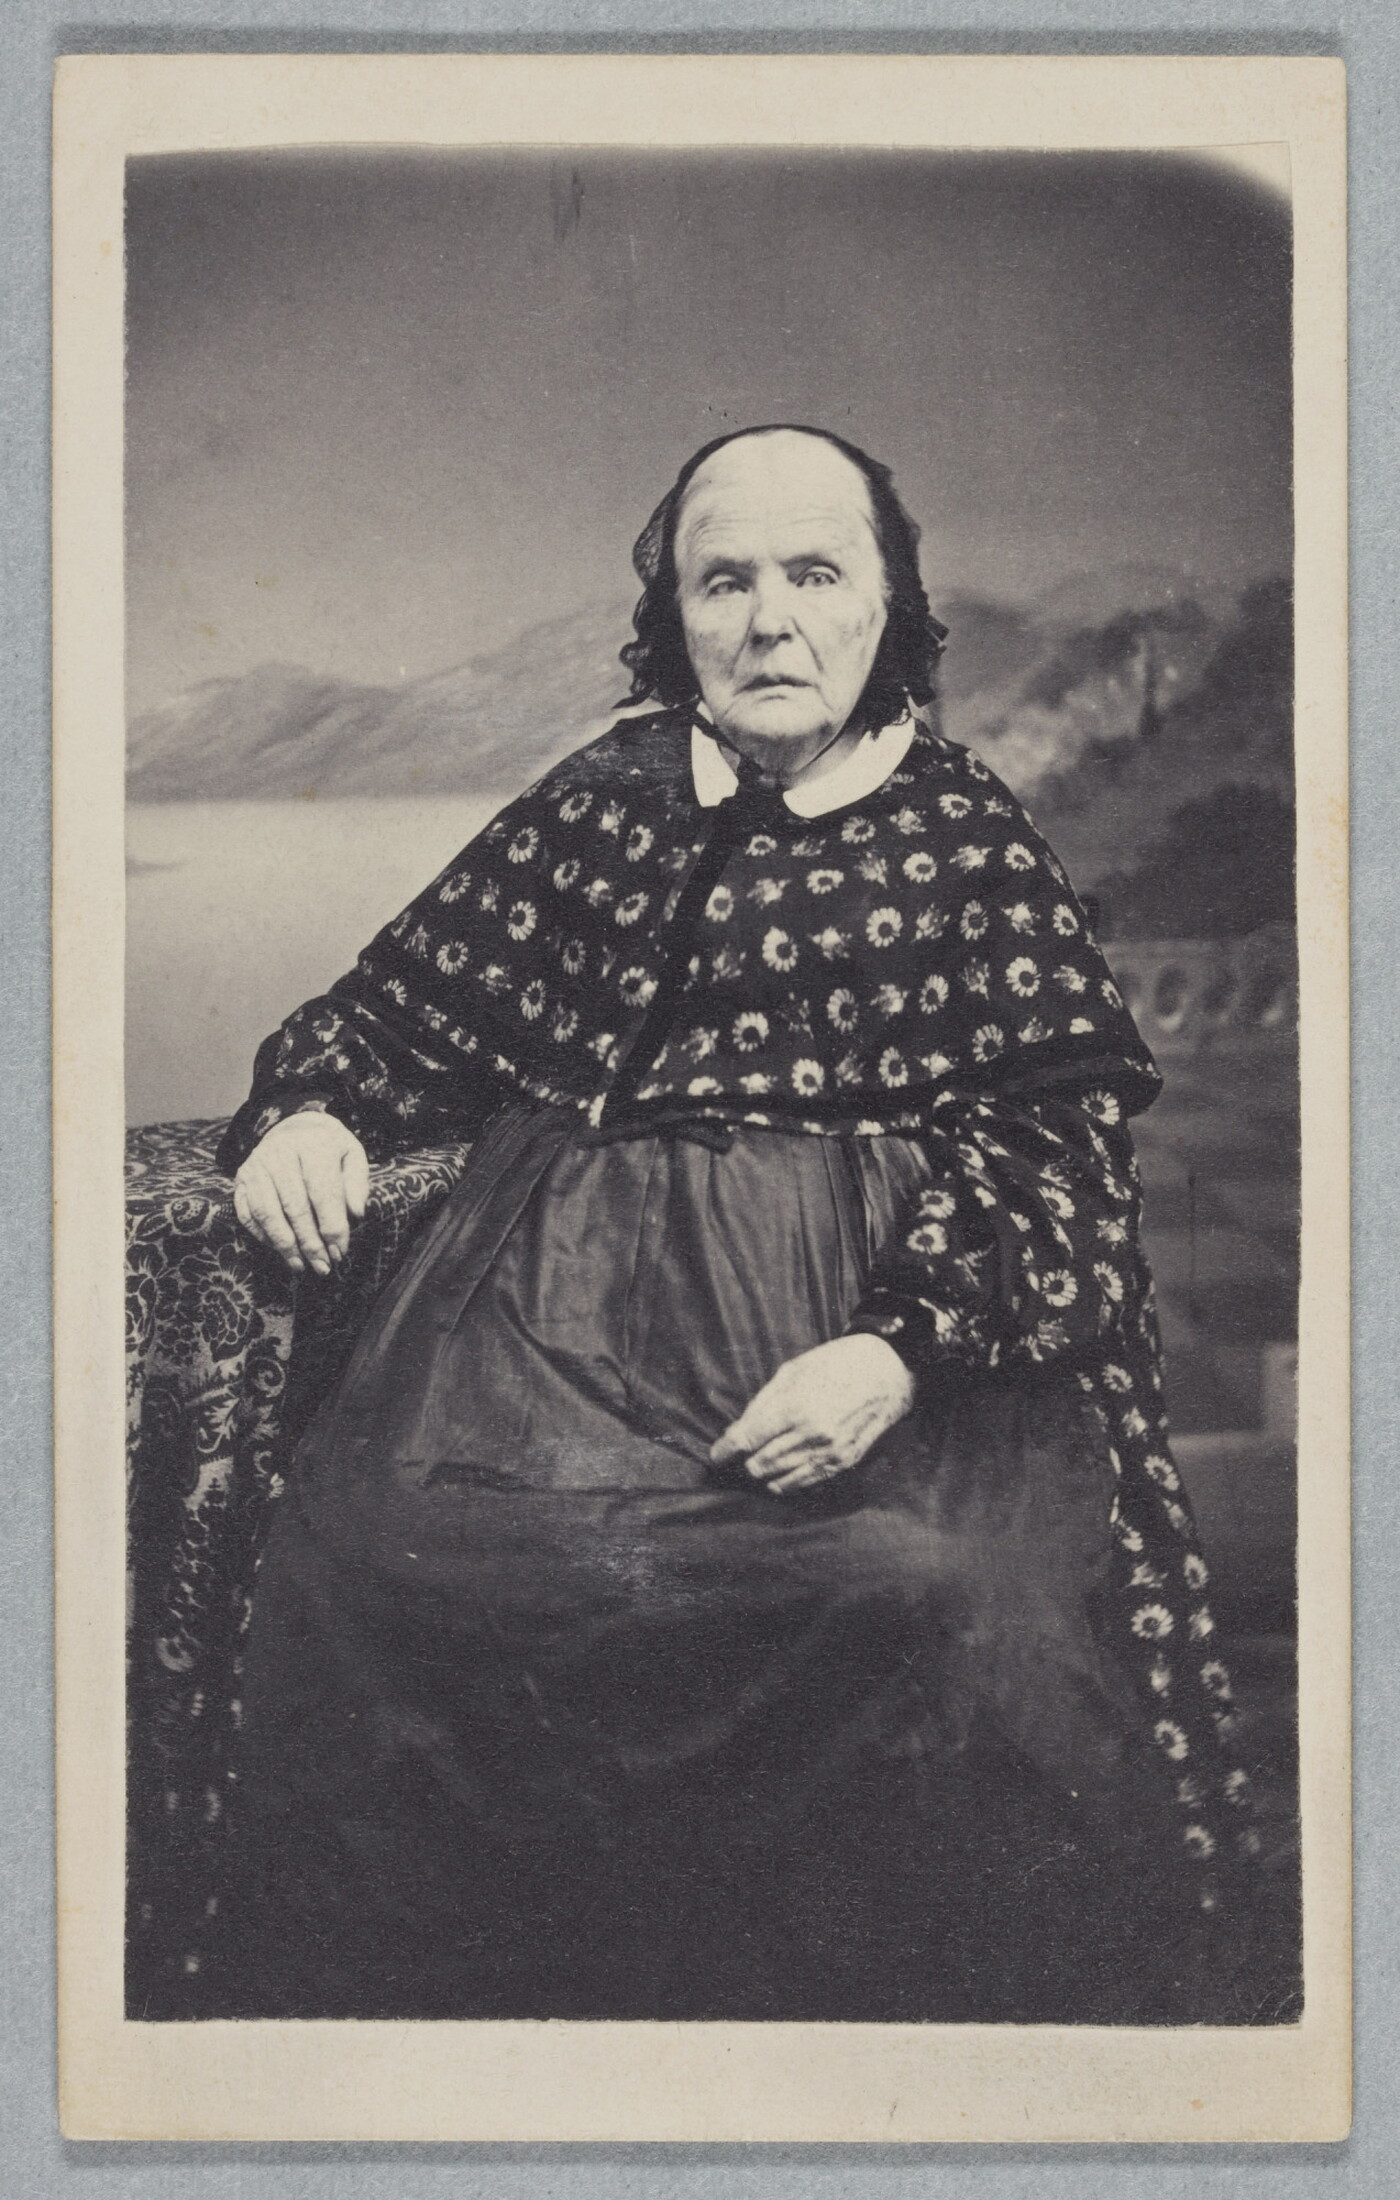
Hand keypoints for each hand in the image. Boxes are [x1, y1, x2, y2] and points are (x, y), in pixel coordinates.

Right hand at [232, 1112, 369, 1276]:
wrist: (293, 1126)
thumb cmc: (328, 1149)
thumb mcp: (352, 1156)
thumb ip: (357, 1184)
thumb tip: (357, 1214)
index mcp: (313, 1144)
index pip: (323, 1192)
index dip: (332, 1226)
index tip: (340, 1252)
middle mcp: (280, 1152)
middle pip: (294, 1206)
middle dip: (309, 1242)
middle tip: (322, 1266)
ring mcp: (256, 1165)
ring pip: (267, 1212)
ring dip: (284, 1244)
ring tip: (299, 1266)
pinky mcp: (241, 1178)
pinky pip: (247, 1213)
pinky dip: (261, 1235)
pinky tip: (278, 1250)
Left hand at [710, 1334, 915, 1495]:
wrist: (886, 1370)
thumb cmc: (835, 1363)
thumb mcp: (792, 1371)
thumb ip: (761, 1404)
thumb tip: (736, 1433)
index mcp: (795, 1407)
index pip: (746, 1440)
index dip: (724, 1451)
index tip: (716, 1455)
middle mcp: (812, 1435)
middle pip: (759, 1464)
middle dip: (744, 1460)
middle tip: (742, 1451)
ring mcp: (829, 1453)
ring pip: (778, 1480)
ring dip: (763, 1472)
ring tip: (758, 1461)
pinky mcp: (843, 1463)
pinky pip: (803, 1484)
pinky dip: (785, 1482)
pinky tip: (779, 1472)